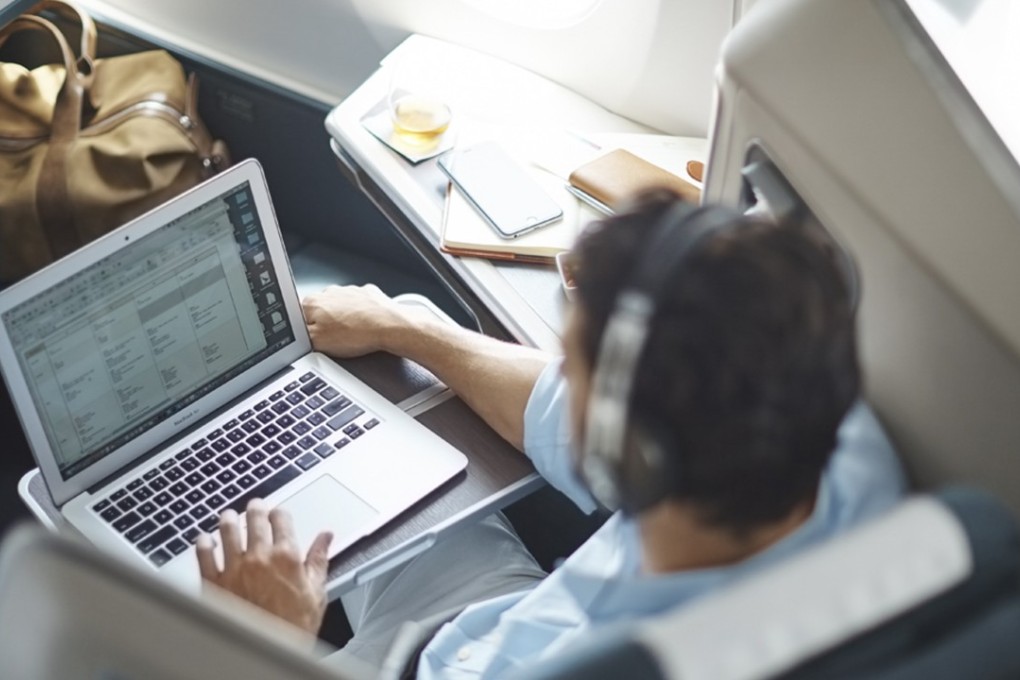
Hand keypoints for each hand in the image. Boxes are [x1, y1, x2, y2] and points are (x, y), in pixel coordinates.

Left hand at [196, 499, 332, 634]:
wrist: (267, 650)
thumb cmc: (293, 626)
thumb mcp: (316, 591)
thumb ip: (319, 559)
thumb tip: (326, 537)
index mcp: (286, 556)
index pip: (282, 519)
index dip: (280, 513)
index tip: (278, 514)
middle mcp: (259, 557)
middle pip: (254, 518)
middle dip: (255, 508)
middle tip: (254, 506)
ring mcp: (234, 568)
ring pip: (226, 530)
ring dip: (228, 519)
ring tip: (228, 516)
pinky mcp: (214, 582)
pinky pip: (203, 555)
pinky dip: (203, 543)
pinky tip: (205, 540)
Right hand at [302, 284, 415, 357]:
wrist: (390, 326)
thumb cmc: (357, 334)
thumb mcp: (317, 343)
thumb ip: (300, 337)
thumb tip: (293, 336)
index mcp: (312, 302)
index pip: (297, 316)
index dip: (305, 332)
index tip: (313, 340)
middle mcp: (329, 292)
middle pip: (318, 312)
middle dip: (324, 325)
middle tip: (334, 340)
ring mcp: (349, 291)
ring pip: (339, 308)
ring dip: (342, 320)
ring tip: (352, 335)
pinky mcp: (367, 294)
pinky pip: (358, 306)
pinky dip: (360, 315)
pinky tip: (364, 327)